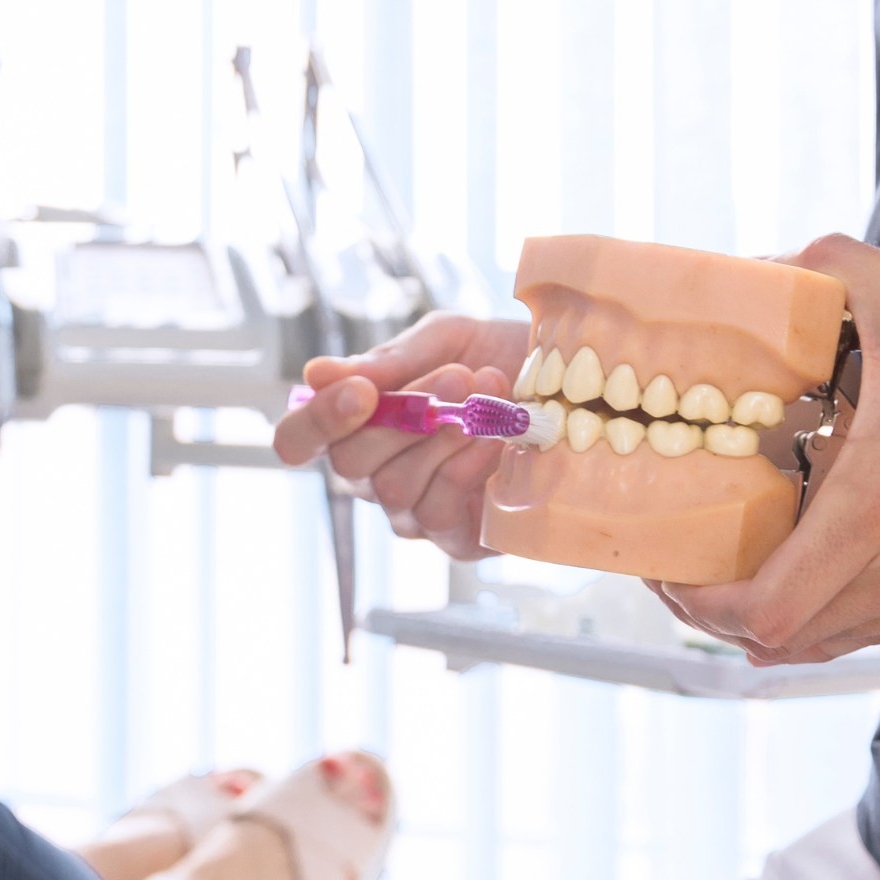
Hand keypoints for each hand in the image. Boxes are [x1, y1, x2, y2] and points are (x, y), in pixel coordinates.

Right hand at [271, 311, 536, 560]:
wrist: (580, 383)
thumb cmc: (501, 357)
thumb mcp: (446, 340)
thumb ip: (389, 361)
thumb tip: (316, 373)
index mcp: (360, 426)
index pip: (299, 441)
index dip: (316, 422)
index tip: (361, 392)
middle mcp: (377, 476)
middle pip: (350, 465)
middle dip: (403, 417)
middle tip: (456, 377)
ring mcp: (416, 513)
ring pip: (395, 489)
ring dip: (443, 436)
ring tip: (489, 395)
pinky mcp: (460, 539)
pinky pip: (440, 511)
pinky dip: (468, 468)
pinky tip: (498, 438)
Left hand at [657, 235, 879, 664]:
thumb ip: (815, 273)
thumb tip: (747, 271)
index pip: (763, 609)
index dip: (698, 601)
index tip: (668, 560)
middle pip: (786, 639)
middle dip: (724, 607)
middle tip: (694, 556)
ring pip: (840, 636)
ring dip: (786, 605)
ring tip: (756, 550)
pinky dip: (849, 596)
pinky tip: (839, 541)